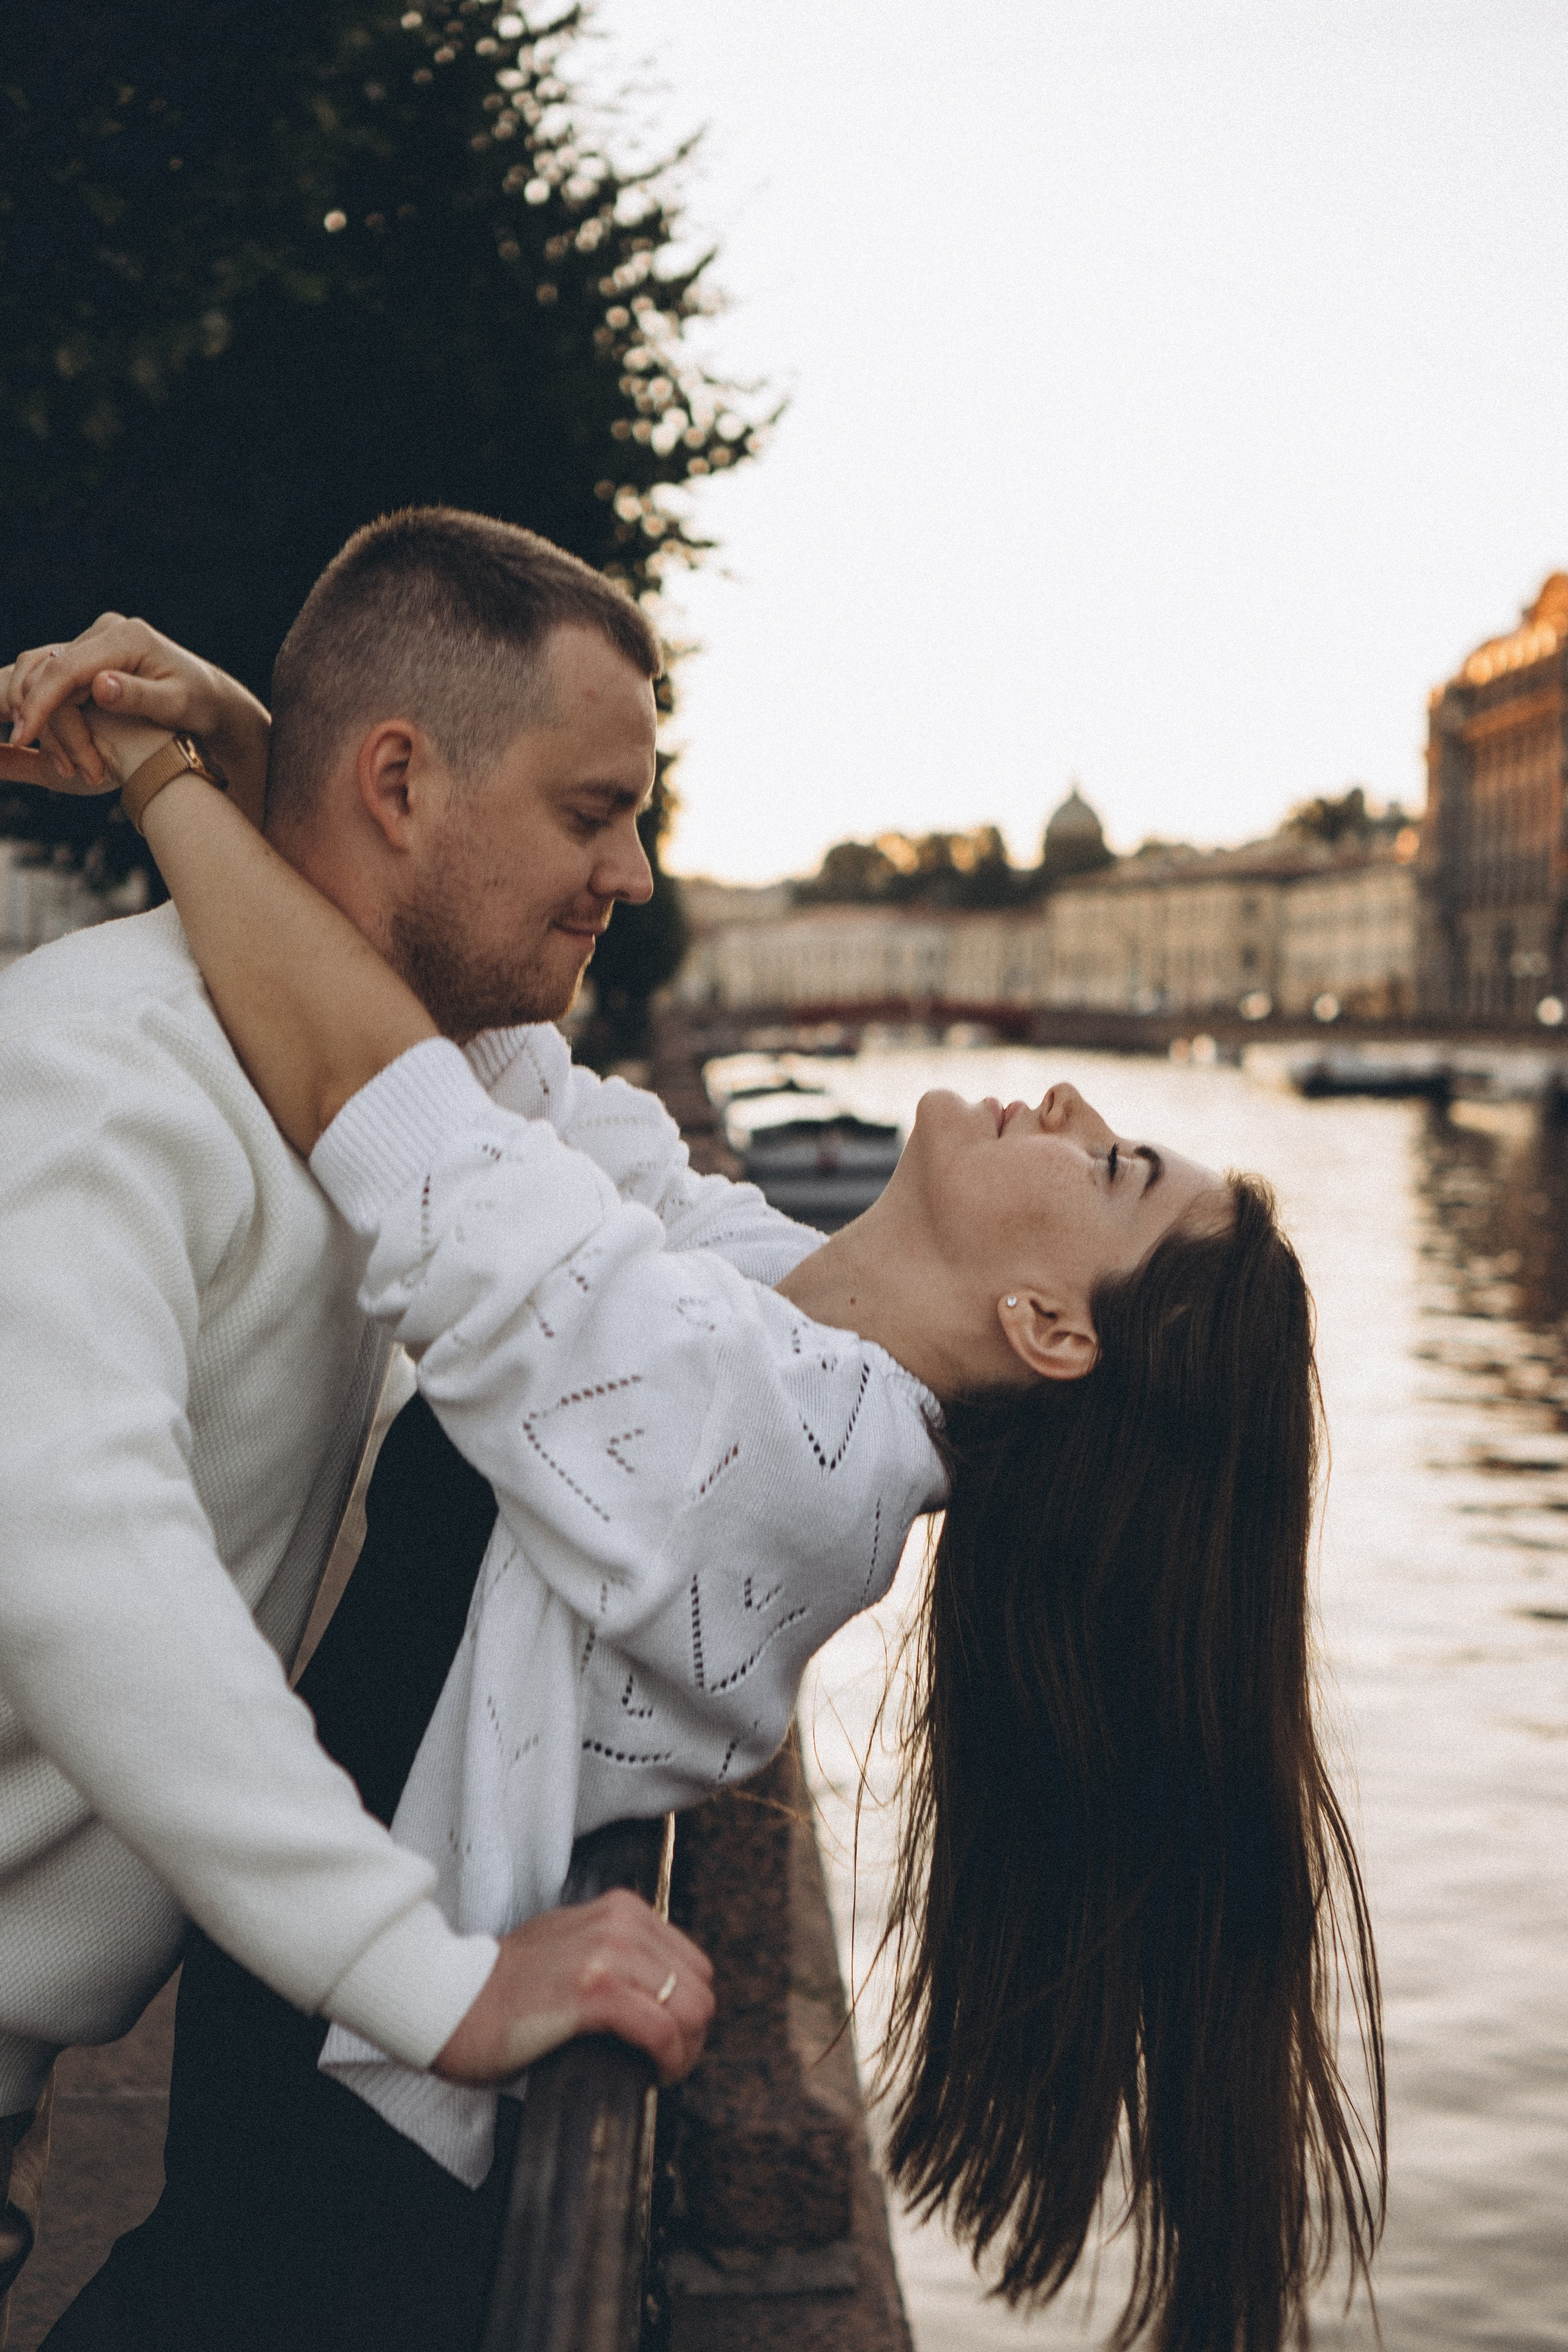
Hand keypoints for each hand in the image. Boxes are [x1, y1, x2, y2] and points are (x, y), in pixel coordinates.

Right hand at [2, 615, 269, 819]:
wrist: (212, 698)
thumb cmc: (200, 705)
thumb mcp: (175, 706)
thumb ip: (139, 696)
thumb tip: (100, 686)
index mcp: (125, 639)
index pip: (66, 668)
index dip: (40, 704)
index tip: (22, 738)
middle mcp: (107, 632)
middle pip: (51, 673)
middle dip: (43, 720)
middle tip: (55, 764)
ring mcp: (98, 642)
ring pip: (48, 678)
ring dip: (46, 720)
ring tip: (61, 762)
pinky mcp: (93, 657)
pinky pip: (59, 682)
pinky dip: (52, 712)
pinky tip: (59, 744)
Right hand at [433, 1888, 715, 2086]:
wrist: (449, 2002)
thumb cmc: (504, 1991)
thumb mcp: (571, 1949)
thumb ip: (617, 1957)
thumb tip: (660, 1997)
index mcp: (620, 1911)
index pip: (693, 1964)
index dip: (687, 2010)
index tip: (666, 2041)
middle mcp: (619, 1924)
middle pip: (699, 1988)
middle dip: (691, 2035)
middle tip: (663, 2065)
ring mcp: (607, 1954)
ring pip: (690, 2009)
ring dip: (683, 2052)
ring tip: (655, 2072)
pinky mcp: (593, 1991)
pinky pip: (662, 2030)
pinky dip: (667, 2060)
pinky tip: (649, 2075)